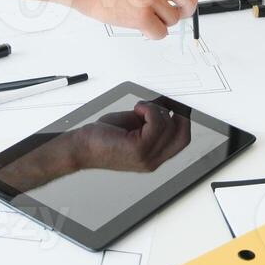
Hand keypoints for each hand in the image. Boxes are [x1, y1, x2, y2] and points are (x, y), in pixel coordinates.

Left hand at [68, 102, 191, 171]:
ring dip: (156, 109)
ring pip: (169, 126)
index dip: (183, 120)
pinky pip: (157, 123)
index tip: (176, 105)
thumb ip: (150, 119)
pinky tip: (137, 110)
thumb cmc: (100, 139)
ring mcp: (147, 157)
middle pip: (182, 136)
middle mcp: (153, 160)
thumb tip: (165, 103)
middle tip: (164, 104)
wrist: (80, 149)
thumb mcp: (132, 126)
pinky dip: (149, 110)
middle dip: (177, 115)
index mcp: (153, 156)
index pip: (182, 140)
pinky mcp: (139, 149)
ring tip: (140, 109)